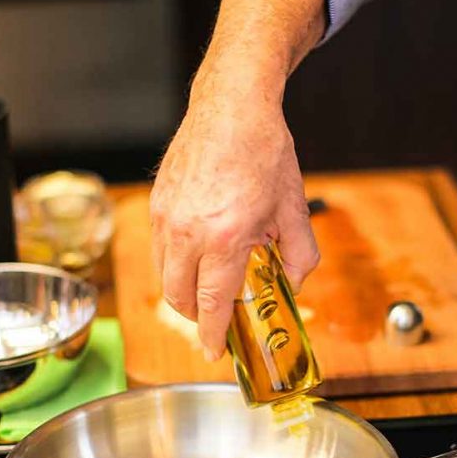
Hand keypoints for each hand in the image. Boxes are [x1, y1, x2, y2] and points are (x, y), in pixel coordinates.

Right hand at [149, 82, 318, 361]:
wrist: (232, 105)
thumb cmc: (265, 152)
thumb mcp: (293, 207)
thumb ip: (299, 254)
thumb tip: (295, 283)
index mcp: (226, 237)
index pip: (212, 304)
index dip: (213, 335)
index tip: (216, 352)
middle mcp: (188, 231)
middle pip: (179, 298)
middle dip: (197, 318)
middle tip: (216, 320)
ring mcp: (166, 217)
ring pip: (164, 275)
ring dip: (184, 291)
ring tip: (208, 286)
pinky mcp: (156, 203)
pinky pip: (158, 249)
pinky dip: (175, 263)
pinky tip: (198, 254)